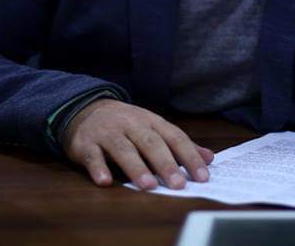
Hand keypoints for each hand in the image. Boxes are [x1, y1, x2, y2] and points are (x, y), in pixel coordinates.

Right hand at [61, 98, 213, 189]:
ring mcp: (108, 133)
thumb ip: (179, 145)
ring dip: (136, 167)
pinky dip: (98, 168)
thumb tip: (209, 158)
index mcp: (151, 121)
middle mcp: (131, 124)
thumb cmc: (127, 124)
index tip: (202, 177)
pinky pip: (92, 155)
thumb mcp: (154, 129)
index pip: (174, 138)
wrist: (86, 109)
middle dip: (165, 164)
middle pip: (150, 143)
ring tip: (148, 185)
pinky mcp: (86, 143)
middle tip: (178, 184)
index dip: (189, 156)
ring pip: (123, 149)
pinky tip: (105, 181)